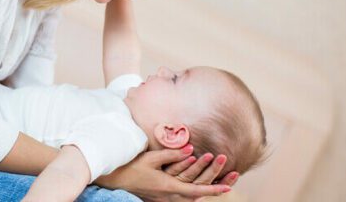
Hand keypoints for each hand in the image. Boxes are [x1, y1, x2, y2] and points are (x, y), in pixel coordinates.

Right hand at [95, 147, 230, 201]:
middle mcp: (169, 196)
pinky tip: (196, 187)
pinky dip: (193, 192)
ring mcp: (164, 199)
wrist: (116, 179)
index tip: (228, 187)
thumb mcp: (152, 158)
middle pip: (196, 197)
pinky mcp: (160, 197)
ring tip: (218, 184)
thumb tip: (191, 148)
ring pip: (189, 198)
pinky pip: (181, 197)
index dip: (213, 189)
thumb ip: (172, 154)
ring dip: (204, 190)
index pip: (196, 189)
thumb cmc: (132, 167)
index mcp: (169, 187)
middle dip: (213, 189)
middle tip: (229, 183)